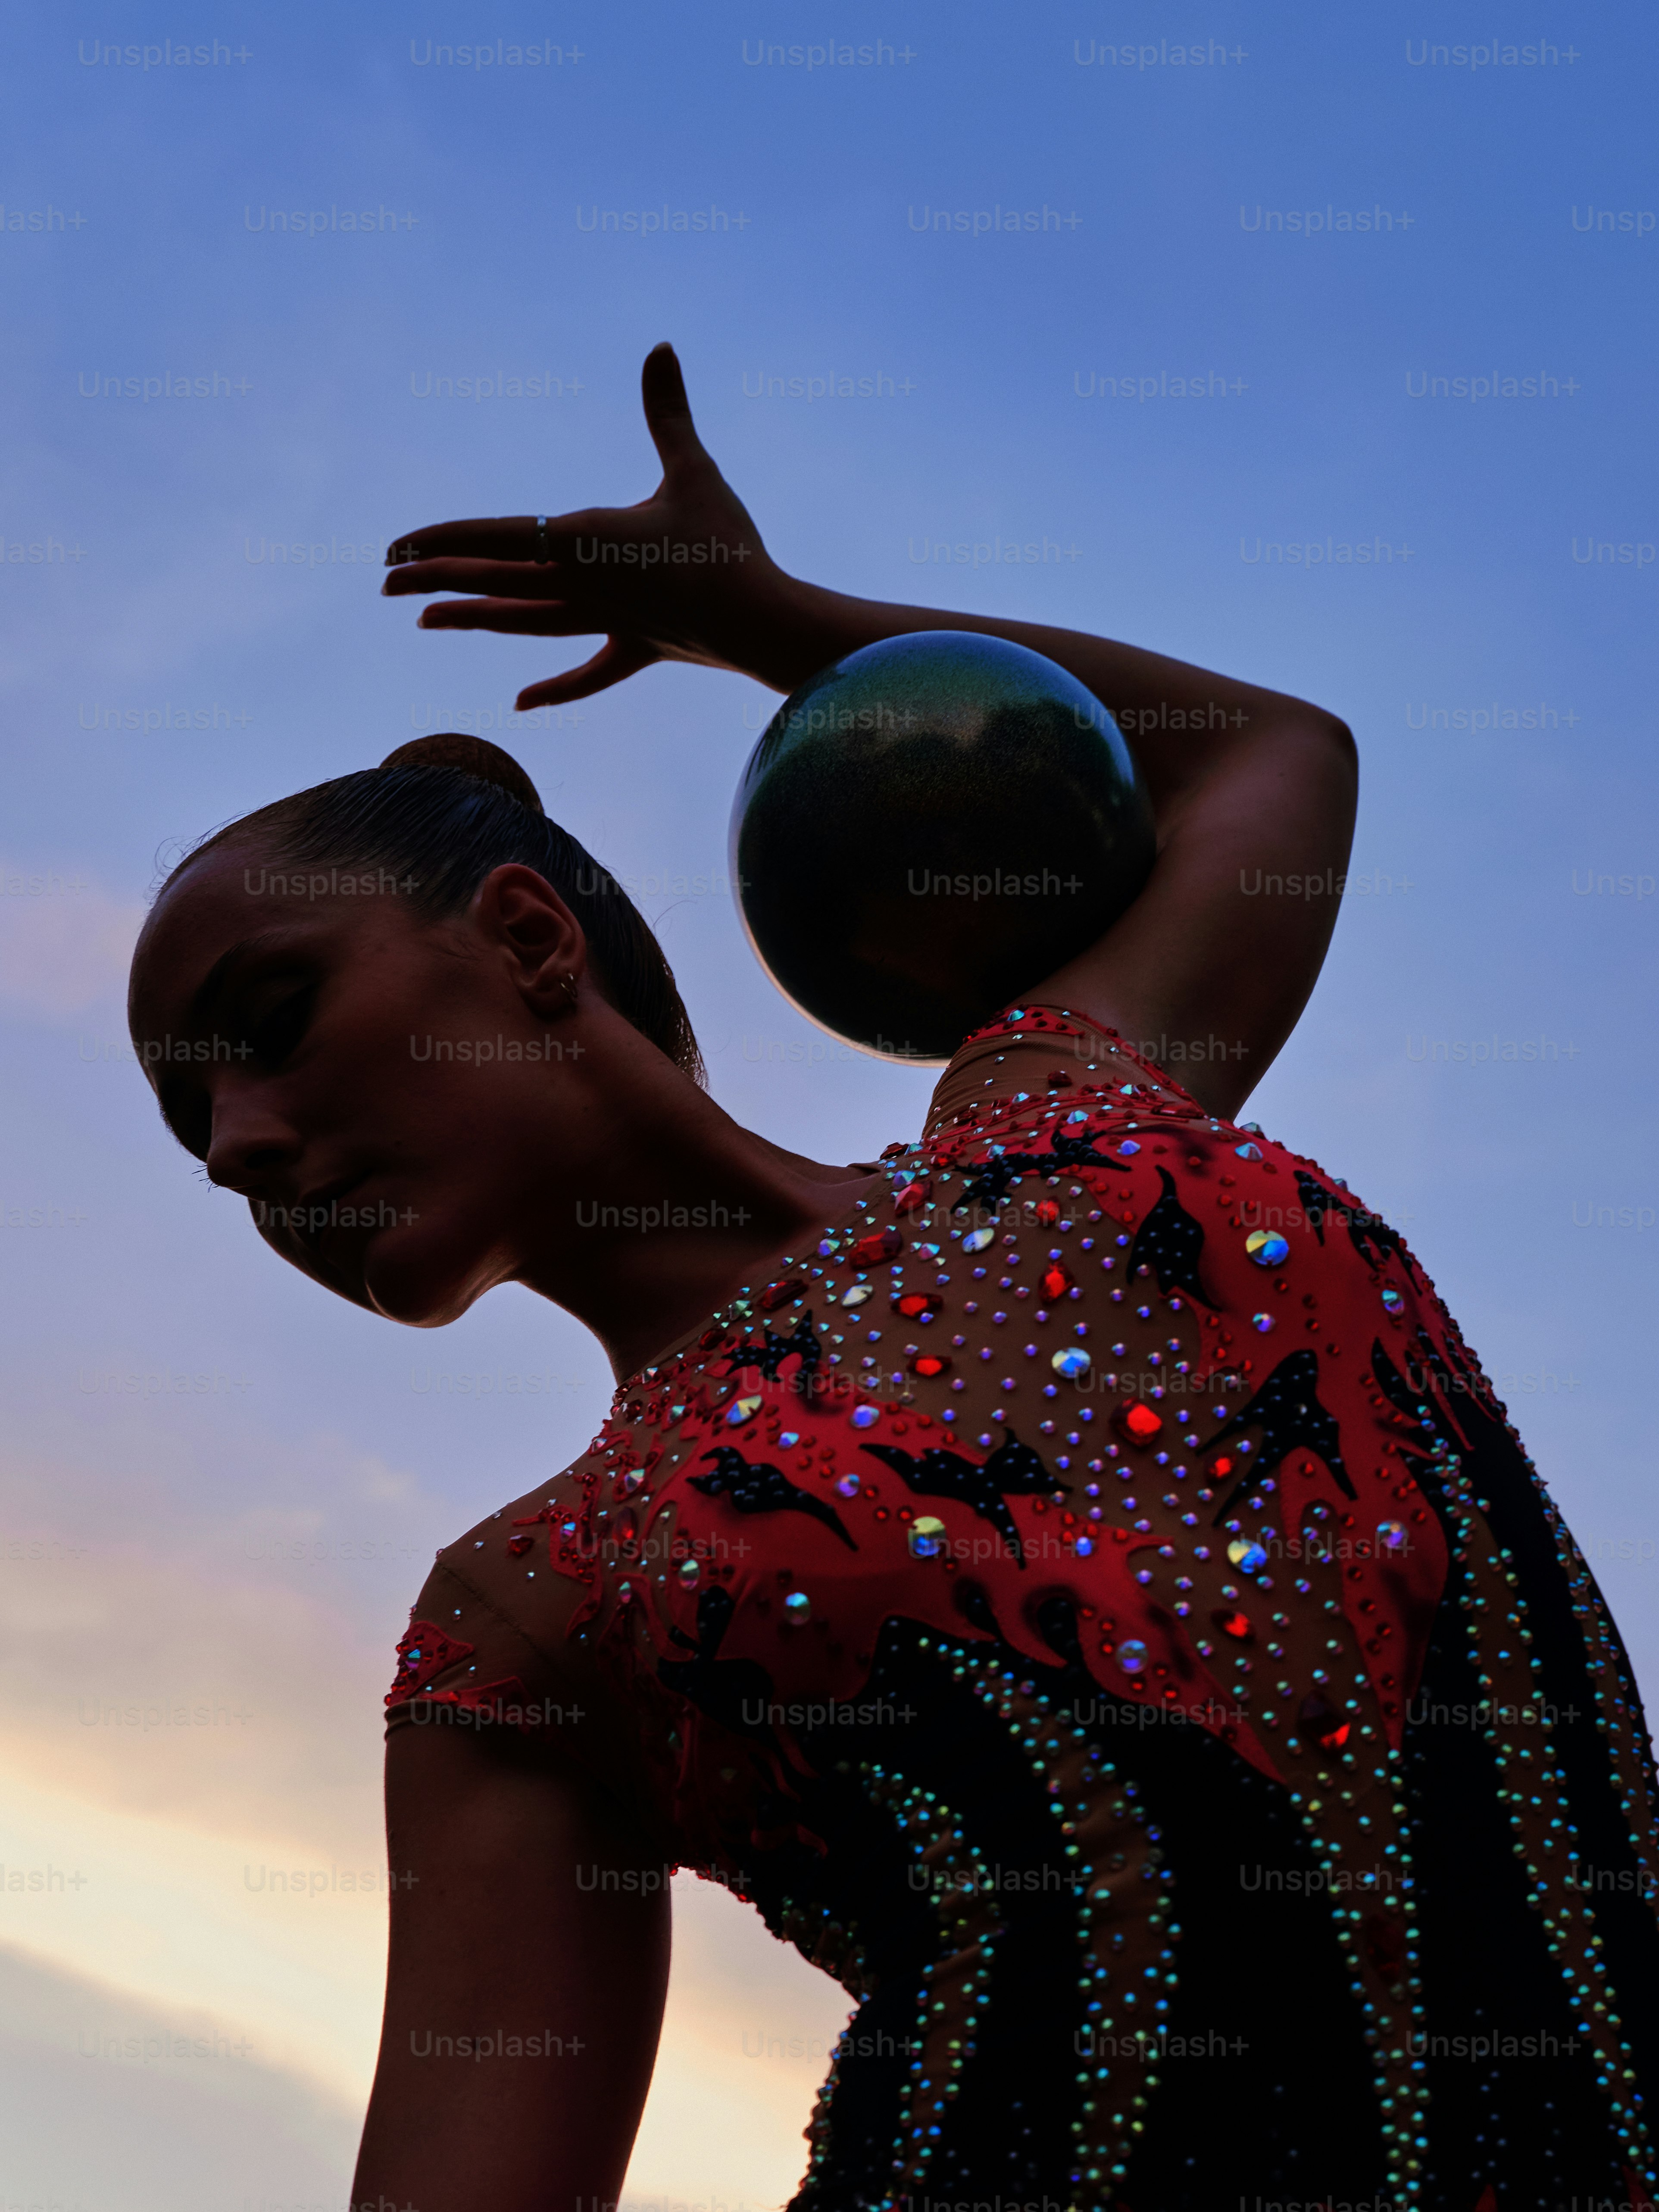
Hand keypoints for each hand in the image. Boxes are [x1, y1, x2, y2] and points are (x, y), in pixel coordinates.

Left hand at [381, 344, 793, 710]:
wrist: (761, 622)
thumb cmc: (726, 545)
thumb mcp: (694, 470)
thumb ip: (669, 412)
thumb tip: (660, 346)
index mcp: (585, 540)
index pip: (497, 537)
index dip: (444, 539)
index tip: (397, 547)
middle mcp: (582, 585)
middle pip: (496, 579)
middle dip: (438, 577)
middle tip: (385, 581)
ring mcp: (606, 621)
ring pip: (525, 621)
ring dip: (476, 619)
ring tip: (429, 620)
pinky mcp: (638, 648)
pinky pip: (588, 672)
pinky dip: (555, 687)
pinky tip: (521, 701)